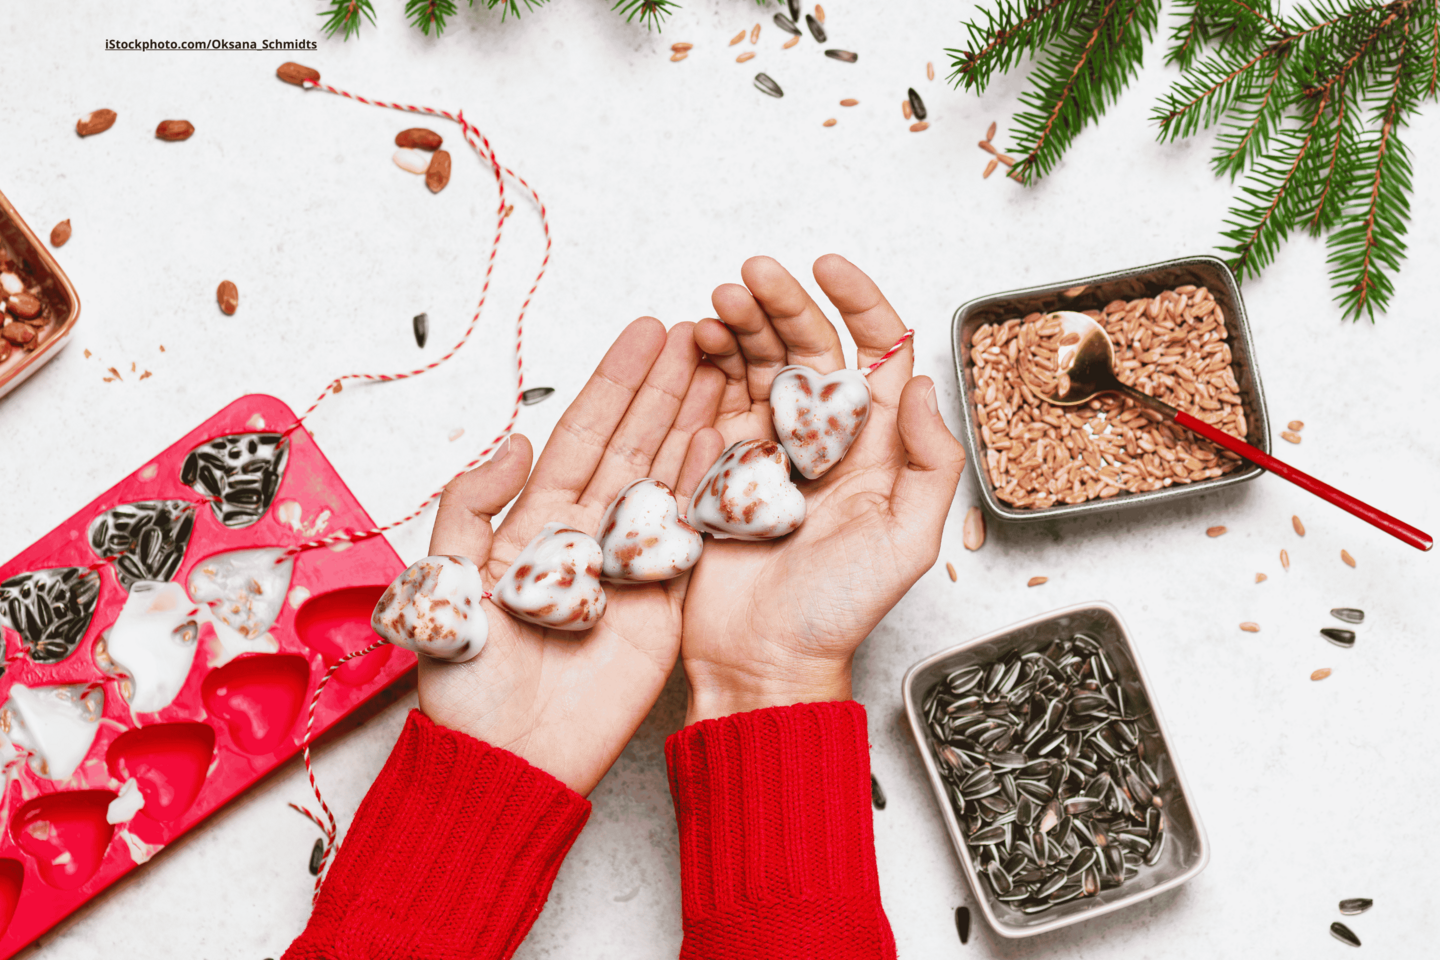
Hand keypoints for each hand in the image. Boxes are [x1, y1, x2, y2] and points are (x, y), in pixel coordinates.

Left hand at [418, 319, 724, 794]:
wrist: (510, 756)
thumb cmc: (468, 681)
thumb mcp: (445, 578)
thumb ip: (472, 505)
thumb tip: (515, 441)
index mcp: (535, 523)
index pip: (582, 435)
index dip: (615, 383)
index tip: (646, 335)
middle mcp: (587, 534)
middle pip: (633, 444)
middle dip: (666, 387)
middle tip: (700, 332)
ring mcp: (630, 567)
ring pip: (667, 479)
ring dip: (695, 422)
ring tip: (726, 369)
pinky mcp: (663, 605)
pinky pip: (692, 536)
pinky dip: (711, 488)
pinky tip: (729, 440)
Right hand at [682, 255, 966, 723]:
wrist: (763, 659)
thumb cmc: (838, 612)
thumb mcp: (907, 542)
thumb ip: (928, 462)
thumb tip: (920, 385)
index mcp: (874, 447)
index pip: (874, 354)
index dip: (858, 303)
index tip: (828, 268)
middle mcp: (824, 438)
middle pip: (809, 347)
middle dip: (783, 302)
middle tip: (752, 273)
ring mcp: (769, 450)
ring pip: (759, 365)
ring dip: (741, 324)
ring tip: (719, 301)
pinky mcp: (721, 467)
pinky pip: (715, 401)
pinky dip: (706, 365)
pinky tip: (699, 340)